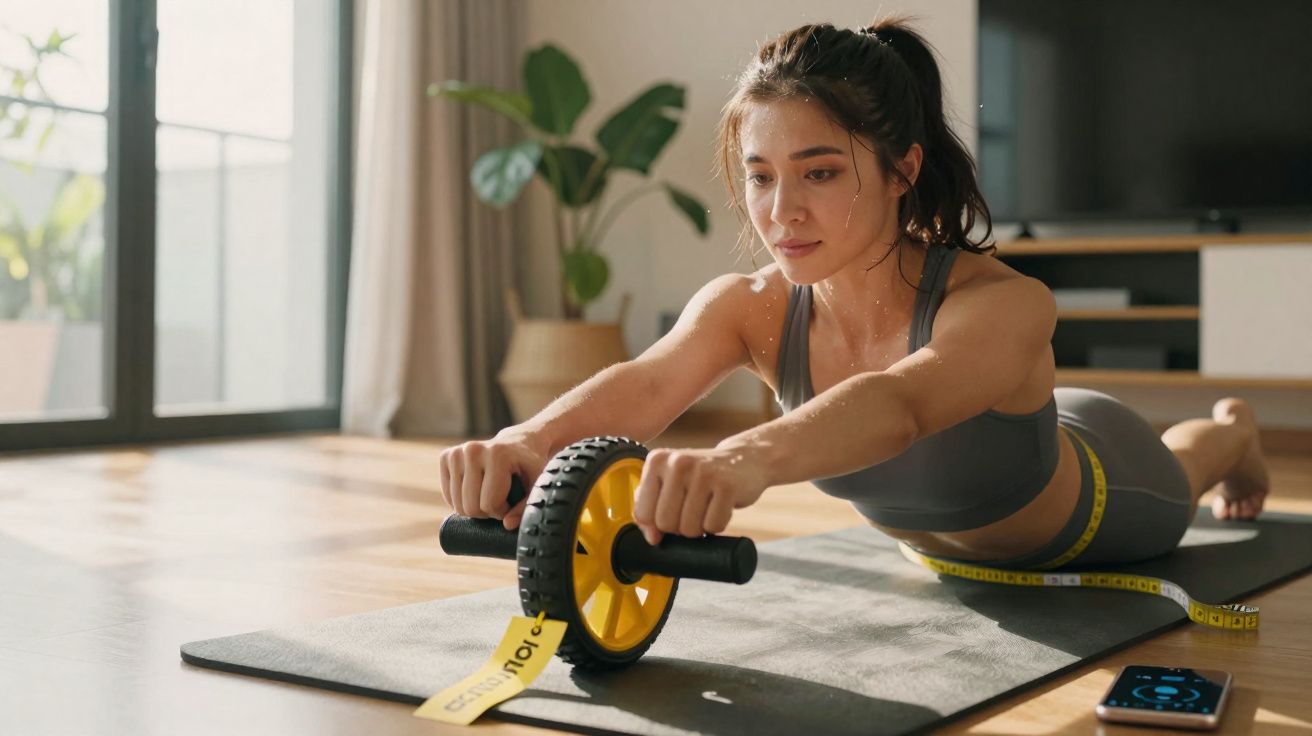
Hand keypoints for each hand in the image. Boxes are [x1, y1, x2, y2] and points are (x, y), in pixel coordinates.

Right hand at [437, 429, 551, 529]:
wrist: (518, 443)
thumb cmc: (530, 466)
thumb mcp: (536, 486)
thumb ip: (526, 507)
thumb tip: (507, 525)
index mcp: (497, 455)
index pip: (489, 504)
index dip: (502, 512)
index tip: (511, 503)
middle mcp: (473, 450)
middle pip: (470, 507)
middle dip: (486, 513)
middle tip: (500, 501)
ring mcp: (457, 452)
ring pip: (457, 504)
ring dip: (474, 509)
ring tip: (489, 495)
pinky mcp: (446, 456)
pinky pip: (448, 495)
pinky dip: (460, 501)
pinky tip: (475, 491)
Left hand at [632, 444, 769, 545]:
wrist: (743, 459)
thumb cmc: (700, 476)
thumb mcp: (669, 483)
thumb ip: (649, 507)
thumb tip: (652, 538)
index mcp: (657, 460)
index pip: (643, 513)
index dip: (657, 524)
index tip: (672, 513)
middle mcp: (678, 462)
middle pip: (666, 524)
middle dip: (679, 527)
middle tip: (692, 511)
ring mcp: (704, 473)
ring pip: (689, 529)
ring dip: (699, 528)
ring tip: (706, 508)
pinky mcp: (727, 486)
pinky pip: (713, 526)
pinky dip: (717, 525)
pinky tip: (721, 507)